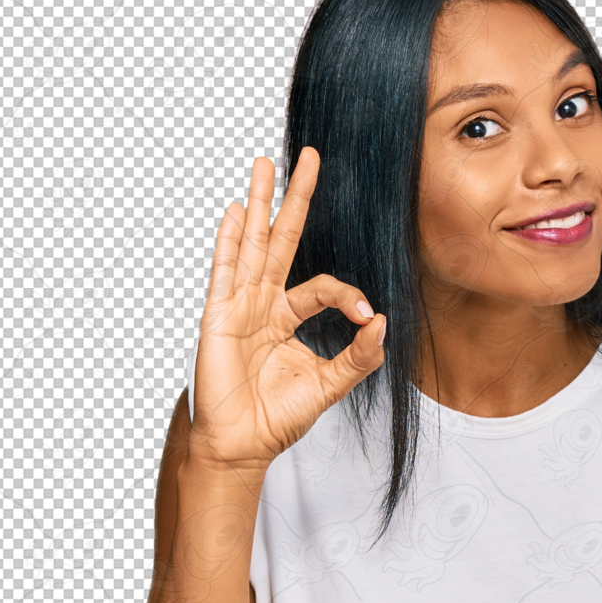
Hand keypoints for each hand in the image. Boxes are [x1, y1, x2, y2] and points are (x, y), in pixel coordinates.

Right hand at [189, 147, 385, 472]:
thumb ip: (358, 358)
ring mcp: (238, 306)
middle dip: (295, 199)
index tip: (367, 319)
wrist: (241, 445)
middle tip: (310, 157)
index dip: (349, 297)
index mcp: (287, 318)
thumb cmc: (275, 418)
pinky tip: (237, 212)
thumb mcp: (329, 385)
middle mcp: (263, 304)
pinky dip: (231, 243)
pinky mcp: (219, 318)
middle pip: (282, 241)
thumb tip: (382, 324)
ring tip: (265, 164)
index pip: (323, 288)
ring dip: (260, 204)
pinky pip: (226, 273)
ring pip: (253, 245)